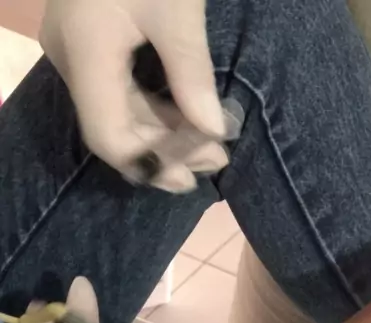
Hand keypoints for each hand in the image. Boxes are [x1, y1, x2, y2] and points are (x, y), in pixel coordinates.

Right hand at [41, 0, 230, 190]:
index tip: (193, 175)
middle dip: (166, 149)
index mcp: (84, 51)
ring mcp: (76, 48)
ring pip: (118, 110)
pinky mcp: (88, 39)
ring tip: (211, 143)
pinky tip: (188, 117)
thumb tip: (214, 132)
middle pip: (114, 127)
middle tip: (216, 158)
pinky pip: (118, 88)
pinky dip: (154, 106)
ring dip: (164, 131)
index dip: (150, 162)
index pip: (108, 135)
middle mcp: (71, 58)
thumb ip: (192, 75)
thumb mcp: (177, 6)